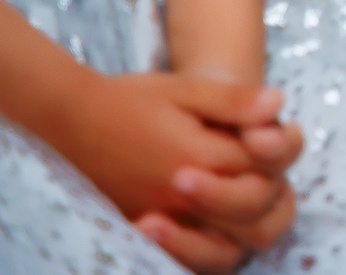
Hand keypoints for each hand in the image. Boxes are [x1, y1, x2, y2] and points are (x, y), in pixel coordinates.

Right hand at [39, 72, 297, 270]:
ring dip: (245, 227)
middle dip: (268, 186)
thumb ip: (234, 101)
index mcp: (199, 157)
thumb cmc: (130, 99)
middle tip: (259, 163)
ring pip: (225, 251)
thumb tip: (279, 105)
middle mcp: (181, 199)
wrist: (66, 119)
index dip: (277, 147)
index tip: (264, 132)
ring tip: (245, 199)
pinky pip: (188, 263)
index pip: (263, 167)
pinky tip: (216, 229)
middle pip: (253, 210)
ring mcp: (160, 223)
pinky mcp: (141, 235)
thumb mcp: (186, 89)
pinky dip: (209, 252)